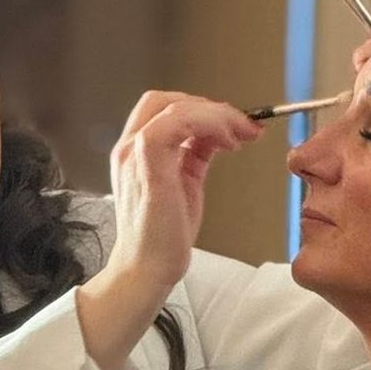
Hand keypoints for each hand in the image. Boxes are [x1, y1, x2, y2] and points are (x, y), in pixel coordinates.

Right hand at [75, 92, 260, 369]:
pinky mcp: (148, 165)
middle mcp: (129, 148)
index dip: (199, 108)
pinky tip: (228, 143)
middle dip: (208, 107)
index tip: (232, 125)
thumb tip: (219, 134)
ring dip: (216, 115)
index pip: (162, 109)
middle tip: (240, 126)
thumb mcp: (185, 183)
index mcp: (136, 152)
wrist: (147, 270)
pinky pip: (176, 124)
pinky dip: (209, 125)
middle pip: (164, 100)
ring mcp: (134, 154)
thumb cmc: (164, 236)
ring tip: (241, 135)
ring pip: (174, 108)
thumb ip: (195, 154)